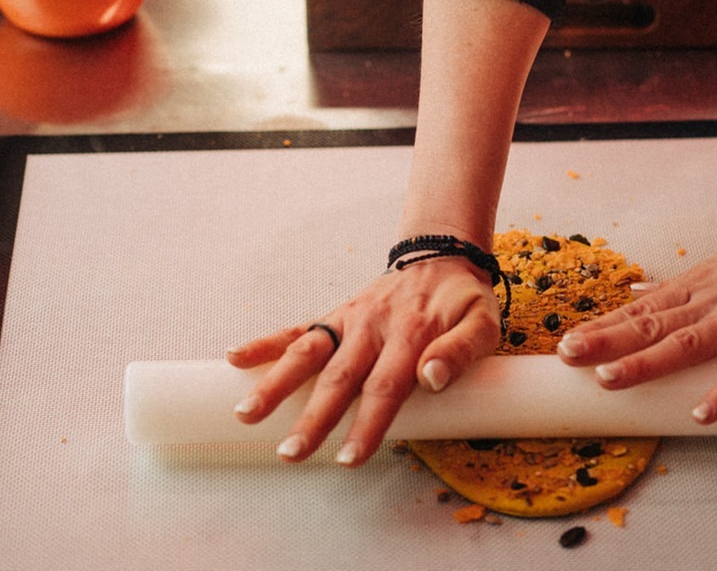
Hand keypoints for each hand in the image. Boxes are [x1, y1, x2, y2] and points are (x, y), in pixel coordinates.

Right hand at [226, 256, 501, 464]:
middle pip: (339, 378)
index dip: (366, 425)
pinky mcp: (335, 316)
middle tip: (289, 453)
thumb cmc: (463, 302)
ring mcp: (349, 321)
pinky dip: (265, 343)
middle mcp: (373, 328)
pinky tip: (234, 358)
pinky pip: (297, 330)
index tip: (347, 458)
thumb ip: (461, 351)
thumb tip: (431, 379)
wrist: (442, 257)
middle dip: (312, 419)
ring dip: (275, 383)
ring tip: (246, 413)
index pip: (386, 388)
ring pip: (307, 354)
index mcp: (411, 335)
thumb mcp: (483, 323)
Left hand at [553, 208, 716, 423]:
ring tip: (608, 379)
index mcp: (708, 279)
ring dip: (646, 362)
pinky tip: (703, 412)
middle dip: (606, 339)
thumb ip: (696, 279)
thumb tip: (650, 287)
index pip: (646, 305)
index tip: (570, 339)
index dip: (606, 323)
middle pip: (653, 322)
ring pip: (687, 342)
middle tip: (565, 355)